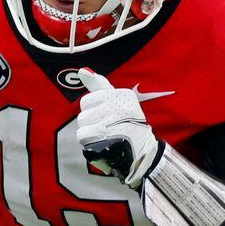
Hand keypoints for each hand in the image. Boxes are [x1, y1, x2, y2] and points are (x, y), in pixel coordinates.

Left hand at [74, 69, 160, 187]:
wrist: (142, 154)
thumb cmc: (127, 126)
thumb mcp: (118, 101)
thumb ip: (99, 85)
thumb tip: (82, 70)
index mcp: (123, 95)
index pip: (88, 100)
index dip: (94, 112)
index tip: (109, 118)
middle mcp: (120, 106)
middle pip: (83, 113)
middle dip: (91, 122)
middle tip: (107, 129)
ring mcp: (114, 122)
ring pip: (82, 124)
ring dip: (89, 134)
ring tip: (105, 137)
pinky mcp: (107, 137)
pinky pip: (82, 135)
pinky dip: (88, 143)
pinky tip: (101, 144)